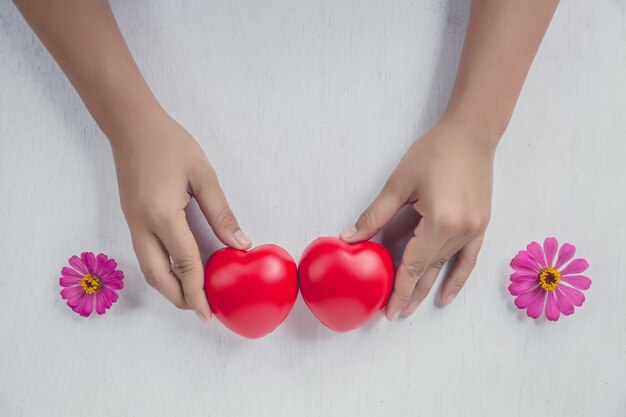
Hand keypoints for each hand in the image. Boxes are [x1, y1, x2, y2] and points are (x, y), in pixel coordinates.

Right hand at [111, 113, 250, 321]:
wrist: (132, 125)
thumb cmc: (170, 144)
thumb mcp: (203, 175)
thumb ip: (221, 212)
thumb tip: (240, 244)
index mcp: (162, 214)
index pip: (184, 263)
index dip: (197, 290)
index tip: (208, 312)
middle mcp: (142, 224)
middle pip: (158, 276)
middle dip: (179, 297)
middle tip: (201, 310)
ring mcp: (132, 222)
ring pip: (148, 268)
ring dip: (168, 286)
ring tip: (191, 295)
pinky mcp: (131, 217)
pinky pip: (144, 254)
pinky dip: (161, 270)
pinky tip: (177, 271)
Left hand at [341, 119, 494, 319]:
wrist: (471, 133)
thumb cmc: (434, 152)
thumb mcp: (399, 183)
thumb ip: (375, 215)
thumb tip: (350, 238)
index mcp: (439, 221)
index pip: (414, 265)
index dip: (399, 288)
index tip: (388, 310)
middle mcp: (460, 230)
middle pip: (429, 270)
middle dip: (410, 293)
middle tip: (393, 315)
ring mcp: (474, 230)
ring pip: (445, 265)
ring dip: (427, 287)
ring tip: (412, 307)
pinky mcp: (481, 225)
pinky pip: (468, 260)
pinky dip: (457, 279)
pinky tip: (446, 295)